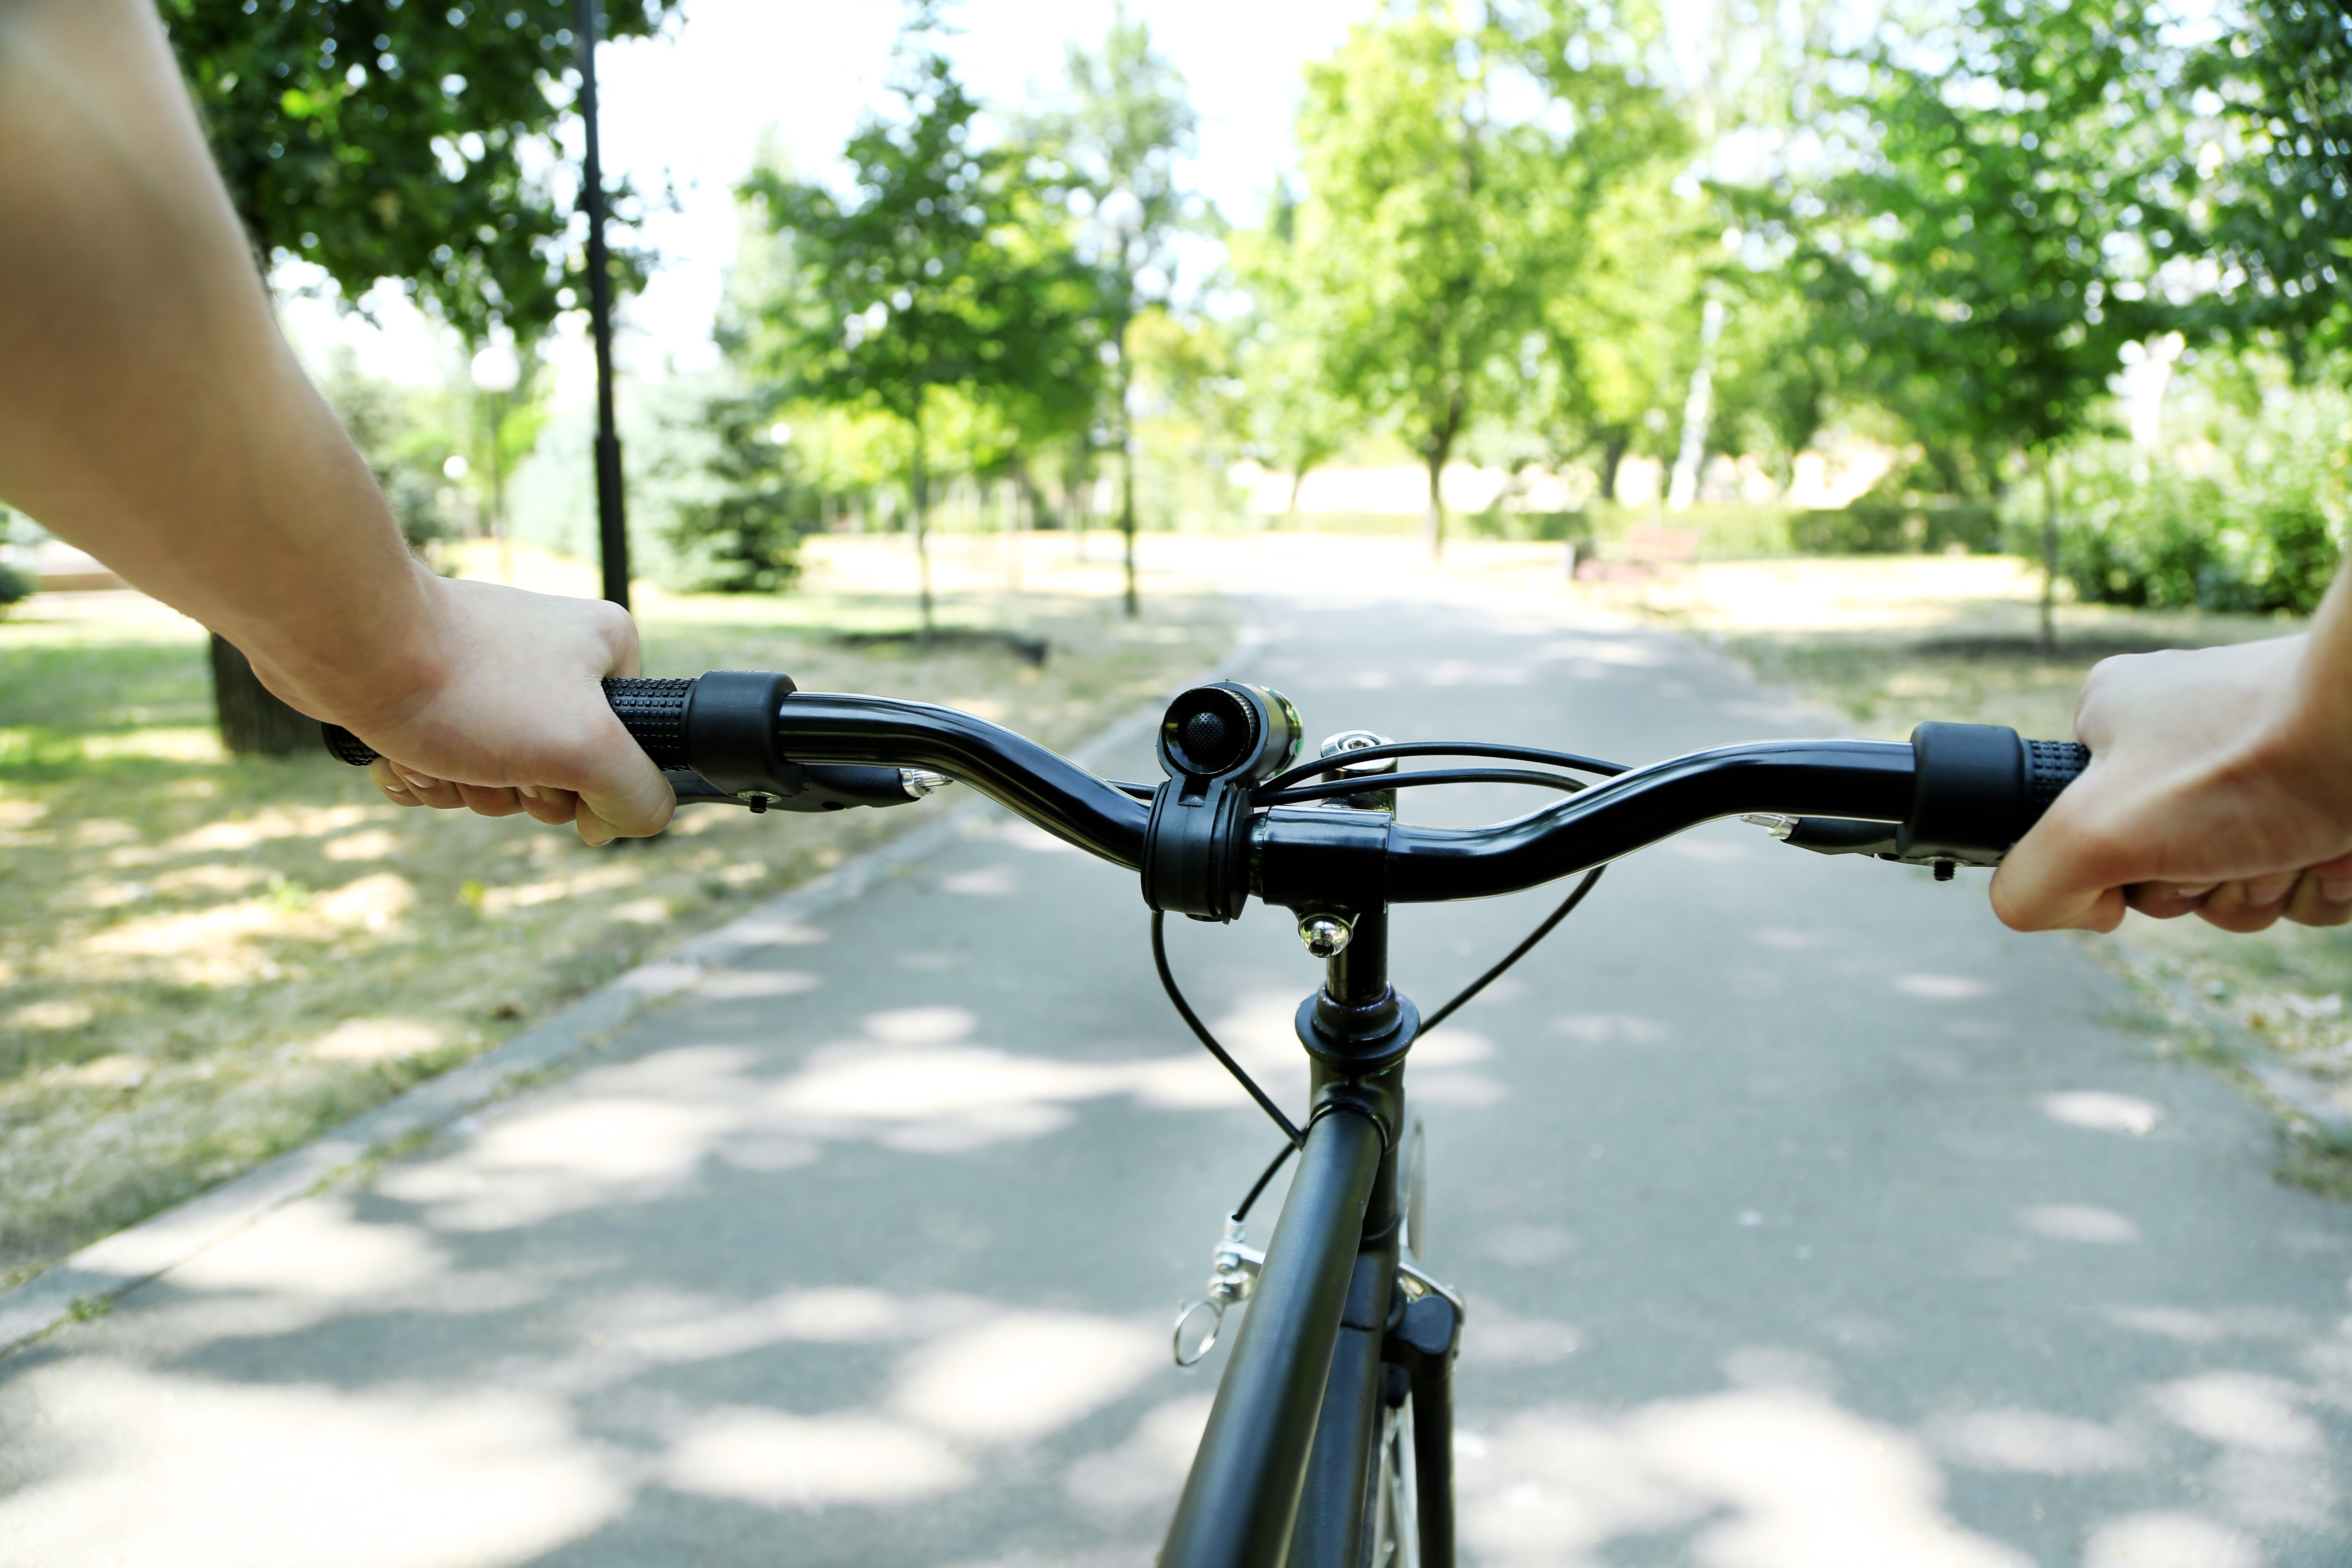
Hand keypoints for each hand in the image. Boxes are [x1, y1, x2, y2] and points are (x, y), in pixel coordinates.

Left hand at [264, 575, 675, 846]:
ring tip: (435, 751)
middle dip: (513, 790)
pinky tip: (405, 753)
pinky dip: (426, 775)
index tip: (547, 771)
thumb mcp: (585, 747)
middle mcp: (552, 655)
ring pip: (498, 776)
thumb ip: (636, 794)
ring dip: (463, 787)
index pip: (627, 750)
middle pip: (558, 773)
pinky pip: (448, 763)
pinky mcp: (433, 690)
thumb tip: (614, 826)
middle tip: (487, 761)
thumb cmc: (469, 687)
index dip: (586, 783)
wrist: (350, 644)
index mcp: (604, 648)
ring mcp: (490, 672)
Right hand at [1991, 633, 2351, 932]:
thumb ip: (2031, 884)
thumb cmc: (2243, 765)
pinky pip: (2304, 879)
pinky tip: (2334, 848)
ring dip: (2265, 889)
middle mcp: (2184, 737)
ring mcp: (2260, 765)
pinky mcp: (2325, 795)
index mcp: (2113, 722)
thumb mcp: (2092, 831)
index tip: (2149, 860)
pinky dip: (2320, 884)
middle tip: (2228, 851)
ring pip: (2238, 882)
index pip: (2080, 833)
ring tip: (2292, 844)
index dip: (2116, 872)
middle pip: (2164, 871)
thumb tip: (2080, 910)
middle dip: (2201, 886)